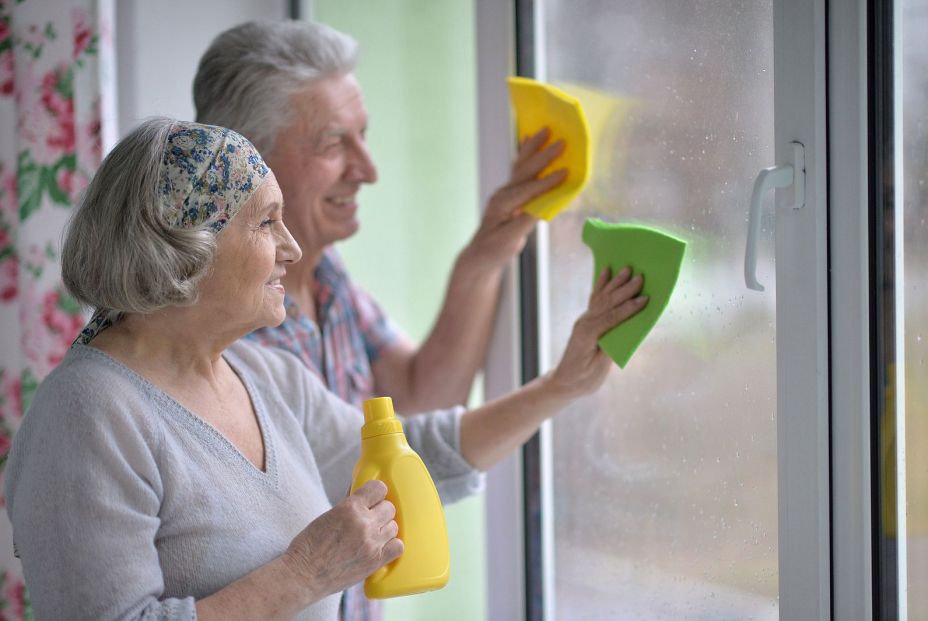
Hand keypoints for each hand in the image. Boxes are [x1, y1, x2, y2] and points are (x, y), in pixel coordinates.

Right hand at [282, 480, 401, 598]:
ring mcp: (372, 543)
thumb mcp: (328, 516)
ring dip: (384, 529)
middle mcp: (364, 523)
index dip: (376, 493)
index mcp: (350, 508)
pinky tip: (379, 547)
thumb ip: (349, 504)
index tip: (372, 499)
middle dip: (379, 512)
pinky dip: (391, 546)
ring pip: (394, 526)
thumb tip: (362, 493)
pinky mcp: (375, 561)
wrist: (304, 576)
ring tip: (371, 536)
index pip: (379, 488)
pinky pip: (398, 546)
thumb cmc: (310, 546)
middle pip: (389, 508)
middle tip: (369, 520)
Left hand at [463, 127, 567, 271]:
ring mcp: (505, 192)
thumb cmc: (495, 250)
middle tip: (561, 141)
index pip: (529, 190)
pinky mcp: (509, 194)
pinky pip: (519, 170)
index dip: (548, 182)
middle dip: (544, 155)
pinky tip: (528, 140)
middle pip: (525, 171)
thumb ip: (525, 222)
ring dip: (533, 147)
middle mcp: (503, 194)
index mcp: (503, 204)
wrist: (480, 254)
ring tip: (545, 130)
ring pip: (521, 165)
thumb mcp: (510, 240)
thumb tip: (543, 206)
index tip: (565, 172)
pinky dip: (525, 154)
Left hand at [547, 266, 647, 397]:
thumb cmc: (584, 379)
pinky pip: (595, 299)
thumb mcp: (599, 368)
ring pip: (601, 297)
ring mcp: (584, 320)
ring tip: (627, 269)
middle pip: (607, 303)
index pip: (611, 318)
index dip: (629, 309)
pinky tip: (606, 271)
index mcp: (588, 335)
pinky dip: (601, 284)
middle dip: (625, 290)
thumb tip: (627, 329)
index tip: (645, 299)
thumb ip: (611, 348)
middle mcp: (585, 323)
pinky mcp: (585, 320)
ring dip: (616, 282)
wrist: (565, 382)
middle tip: (641, 277)